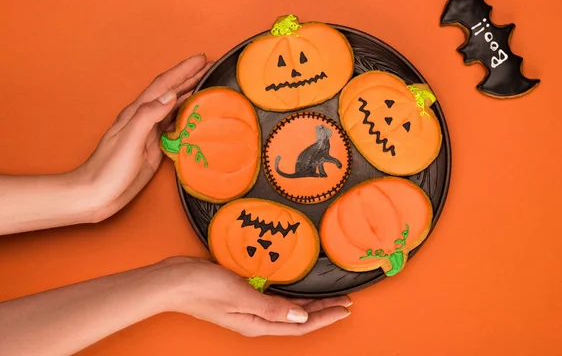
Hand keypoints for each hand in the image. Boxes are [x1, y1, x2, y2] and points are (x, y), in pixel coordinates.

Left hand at [75, 54, 212, 221]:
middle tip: (212, 67)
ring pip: (173, 106)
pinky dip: (186, 115)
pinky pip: (173, 124)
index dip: (183, 70)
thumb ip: (148, 115)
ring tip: (209, 86)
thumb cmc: (108, 169)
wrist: (96, 194)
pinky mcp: (154, 147)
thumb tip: (171, 95)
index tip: (201, 59)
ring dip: (190, 94)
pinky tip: (195, 115)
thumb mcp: (129, 139)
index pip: (164, 85)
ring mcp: (149, 132)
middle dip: (190, 77)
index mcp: (137, 113)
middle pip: (170, 92)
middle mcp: (144, 118)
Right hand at [158, 257, 351, 335]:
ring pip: (288, 308)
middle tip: (344, 301)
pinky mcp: (242, 295)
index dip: (324, 318)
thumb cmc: (202, 287)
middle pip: (297, 318)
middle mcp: (256, 319)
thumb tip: (302, 315)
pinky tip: (297, 288)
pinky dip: (291, 295)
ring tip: (328, 297)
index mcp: (257, 323)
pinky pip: (275, 298)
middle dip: (322, 311)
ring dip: (309, 304)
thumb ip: (272, 308)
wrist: (173, 281)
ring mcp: (248, 308)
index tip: (344, 309)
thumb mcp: (241, 296)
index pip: (299, 324)